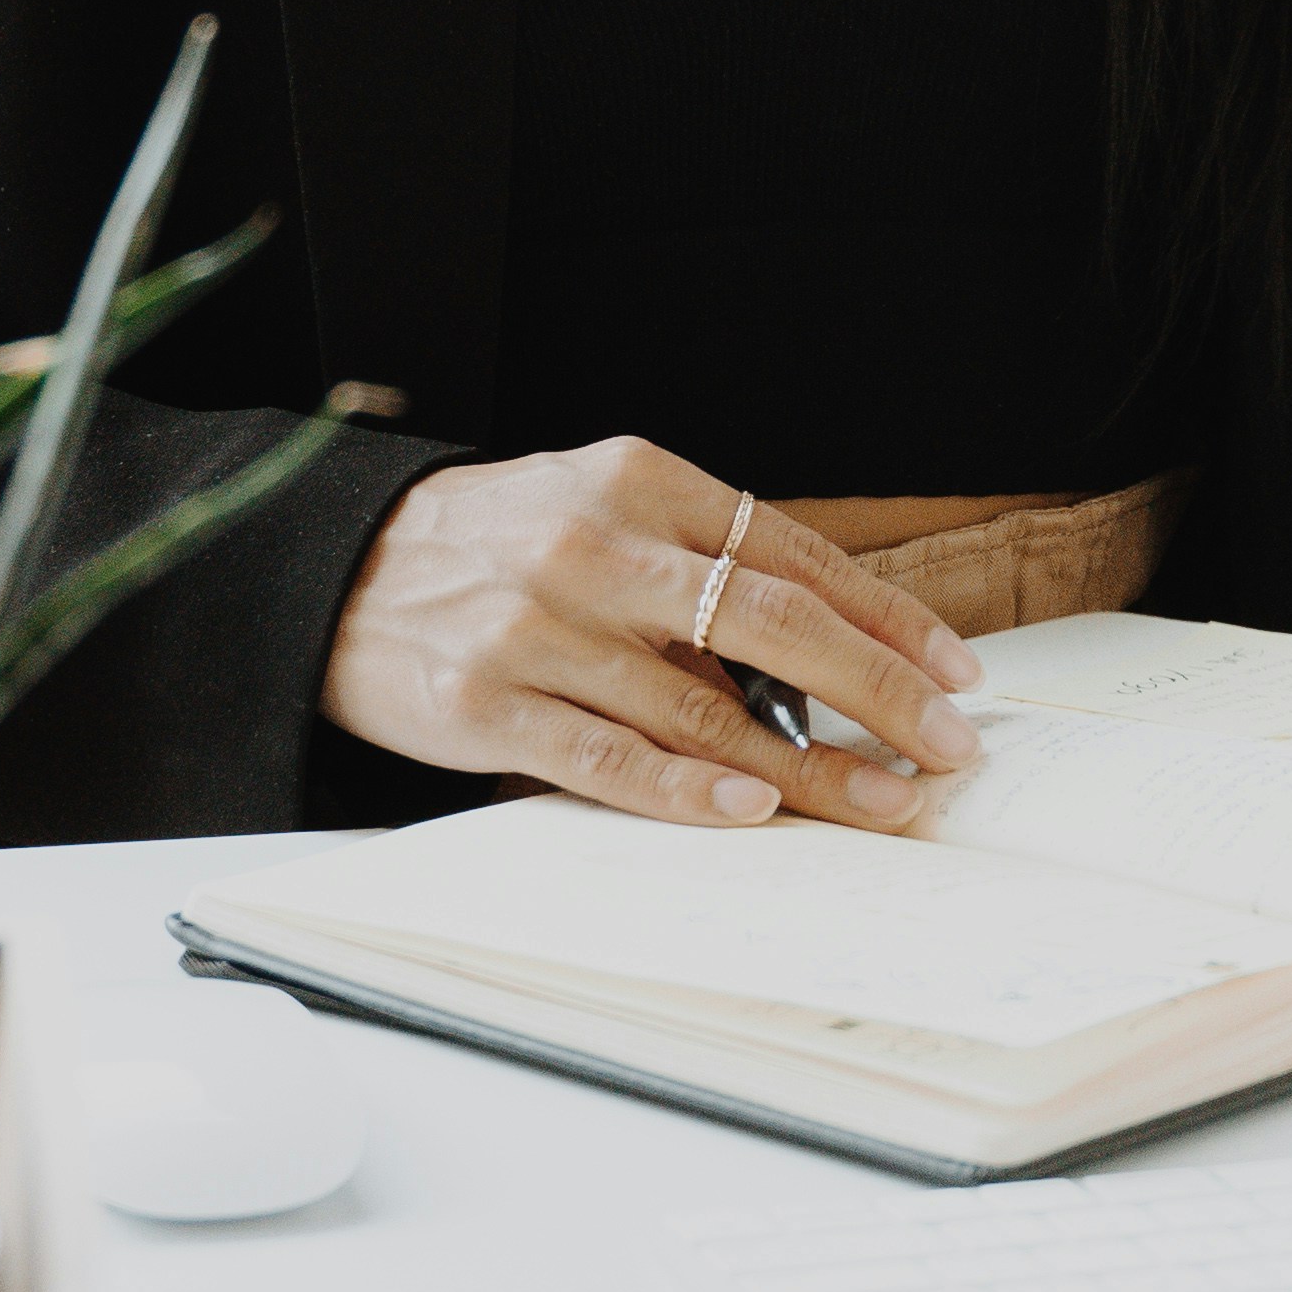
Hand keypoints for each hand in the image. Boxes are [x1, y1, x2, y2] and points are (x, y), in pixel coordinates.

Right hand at [319, 441, 986, 827]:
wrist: (334, 569)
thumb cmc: (498, 546)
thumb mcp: (600, 510)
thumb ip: (701, 565)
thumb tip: (837, 653)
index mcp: (639, 481)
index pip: (796, 556)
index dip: (888, 620)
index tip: (956, 674)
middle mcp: (593, 546)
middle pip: (773, 625)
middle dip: (880, 692)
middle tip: (949, 747)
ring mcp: (537, 628)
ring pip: (704, 710)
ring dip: (810, 767)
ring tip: (883, 802)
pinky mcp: (485, 704)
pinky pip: (610, 759)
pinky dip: (690, 791)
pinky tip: (756, 810)